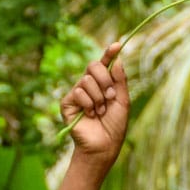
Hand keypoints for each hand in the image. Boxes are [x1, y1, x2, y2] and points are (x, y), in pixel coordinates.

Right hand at [61, 42, 129, 162]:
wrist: (104, 145)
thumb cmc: (115, 125)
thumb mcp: (122, 102)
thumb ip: (120, 81)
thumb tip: (117, 60)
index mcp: (103, 84)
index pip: (104, 64)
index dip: (109, 53)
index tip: (117, 44)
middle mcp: (89, 86)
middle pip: (93, 66)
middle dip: (105, 80)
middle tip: (111, 96)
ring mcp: (77, 93)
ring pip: (86, 80)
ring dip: (99, 97)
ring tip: (100, 111)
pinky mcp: (67, 102)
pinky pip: (78, 92)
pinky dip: (88, 104)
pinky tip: (90, 115)